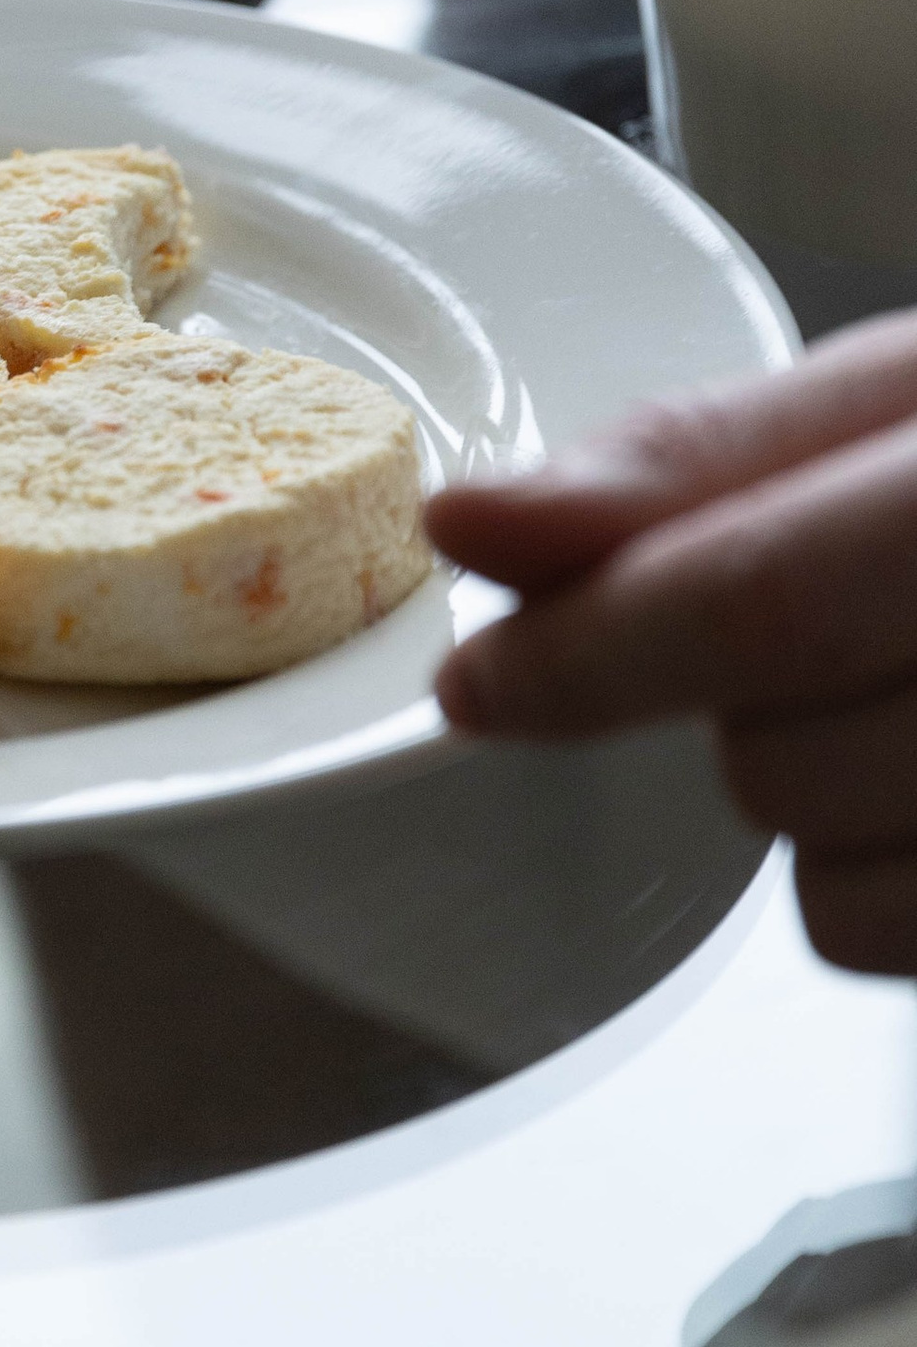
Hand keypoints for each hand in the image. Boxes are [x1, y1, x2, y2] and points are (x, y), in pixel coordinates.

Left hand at [430, 314, 916, 971]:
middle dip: (756, 710)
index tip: (476, 682)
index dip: (594, 650)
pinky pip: (896, 945)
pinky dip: (898, 891)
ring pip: (830, 892)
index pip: (766, 595)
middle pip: (777, 763)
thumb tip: (474, 522)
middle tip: (864, 625)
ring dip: (833, 811)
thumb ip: (702, 462)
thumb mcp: (916, 400)